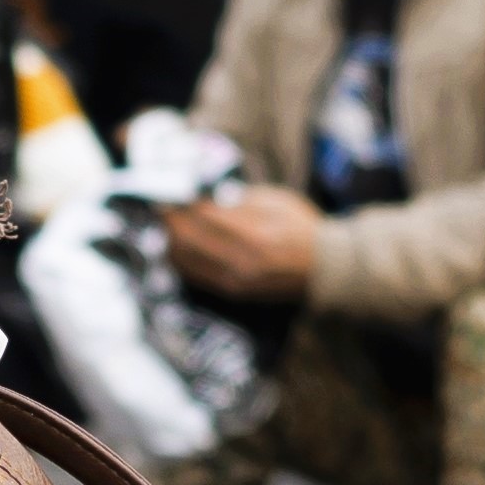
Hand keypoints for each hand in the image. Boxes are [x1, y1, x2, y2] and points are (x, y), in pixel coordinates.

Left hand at [161, 188, 322, 300]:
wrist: (325, 268)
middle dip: (169, 220)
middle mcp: (242, 258)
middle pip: (189, 238)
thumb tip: (205, 196)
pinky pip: (196, 276)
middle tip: (160, 206)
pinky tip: (174, 248)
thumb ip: (241, 197)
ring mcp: (236, 278)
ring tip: (164, 225)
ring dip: (169, 240)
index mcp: (254, 230)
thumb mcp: (278, 200)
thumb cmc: (302, 227)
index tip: (168, 192)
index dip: (181, 203)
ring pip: (187, 259)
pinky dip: (180, 261)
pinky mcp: (234, 292)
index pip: (203, 214)